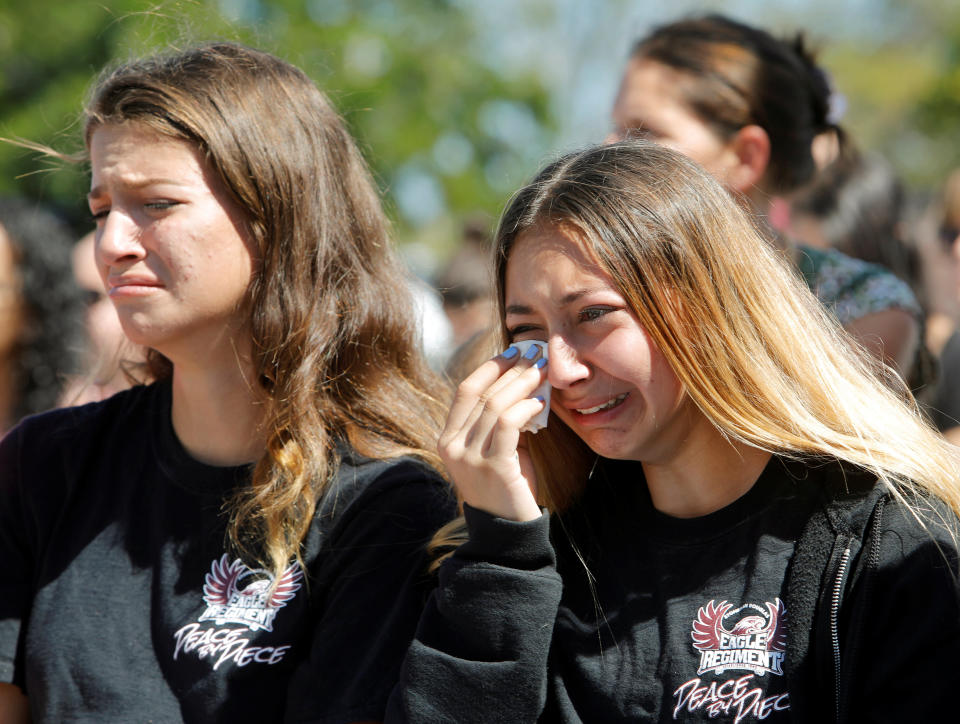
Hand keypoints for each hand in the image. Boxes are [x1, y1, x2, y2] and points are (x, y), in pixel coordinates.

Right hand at [439, 344, 547, 521]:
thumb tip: (522, 381)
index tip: (513, 352)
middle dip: (512, 369)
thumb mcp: (495, 449)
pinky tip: (540, 403)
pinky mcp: (493, 467)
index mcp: (448, 439)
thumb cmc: (506, 487)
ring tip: (542, 373)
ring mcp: (470, 458)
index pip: (465, 391)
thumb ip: (499, 421)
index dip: (490, 367)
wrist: (508, 531)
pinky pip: (508, 425)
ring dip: (522, 384)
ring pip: (496, 405)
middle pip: (483, 394)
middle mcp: (453, 446)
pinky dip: (525, 408)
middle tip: (536, 354)